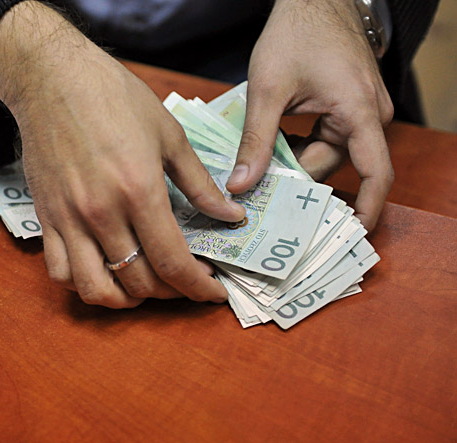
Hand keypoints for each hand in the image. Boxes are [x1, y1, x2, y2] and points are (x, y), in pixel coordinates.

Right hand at [0, 1, 244, 307]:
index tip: (214, 293)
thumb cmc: (114, 97)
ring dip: (125, 300)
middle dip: (170, 292)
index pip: (173, 262)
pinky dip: (83, 284)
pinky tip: (102, 272)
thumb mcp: (169, 133)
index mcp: (138, 190)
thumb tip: (232, 215)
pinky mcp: (45, 217)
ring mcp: (68, 219)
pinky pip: (59, 271)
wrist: (52, 78)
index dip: (198, 287)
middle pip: (138, 281)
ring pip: (95, 288)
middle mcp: (101, 213)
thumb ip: (200, 183)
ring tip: (143, 288)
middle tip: (184, 281)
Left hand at [227, 0, 394, 229]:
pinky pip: (324, 139)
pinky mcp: (346, 106)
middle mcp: (369, 116)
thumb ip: (255, 140)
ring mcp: (360, 110)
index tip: (347, 235)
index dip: (364, 209)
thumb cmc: (295, 34)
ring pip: (325, 154)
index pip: (375, 174)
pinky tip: (269, 150)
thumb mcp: (267, 89)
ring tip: (257, 175)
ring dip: (294, 164)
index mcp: (360, 113)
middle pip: (335, 166)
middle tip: (260, 202)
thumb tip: (240, 186)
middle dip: (299, 184)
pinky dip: (298, 148)